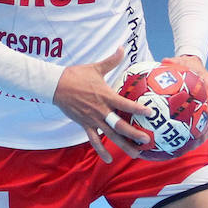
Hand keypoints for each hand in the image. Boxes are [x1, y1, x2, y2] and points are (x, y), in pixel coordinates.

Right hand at [52, 47, 152, 162]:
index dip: (139, 110)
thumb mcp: (95, 67)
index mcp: (106, 96)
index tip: (151, 114)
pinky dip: (101, 150)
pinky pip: (94, 140)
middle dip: (134, 134)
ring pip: (110, 135)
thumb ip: (111, 60)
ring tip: (135, 154)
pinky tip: (108, 159)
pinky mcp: (84, 124)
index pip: (126, 104)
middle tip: (147, 140)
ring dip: (123, 145)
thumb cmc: (76, 75)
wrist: (55, 85)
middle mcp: (101, 110)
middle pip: (120, 125)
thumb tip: (122, 47)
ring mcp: (92, 119)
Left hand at [165, 54, 207, 138]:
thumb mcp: (182, 61)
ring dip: (203, 136)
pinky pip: (199, 126)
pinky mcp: (202, 113)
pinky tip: (184, 145)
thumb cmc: (187, 65)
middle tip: (202, 138)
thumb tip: (164, 60)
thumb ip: (174, 61)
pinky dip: (194, 135)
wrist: (192, 67)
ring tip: (194, 146)